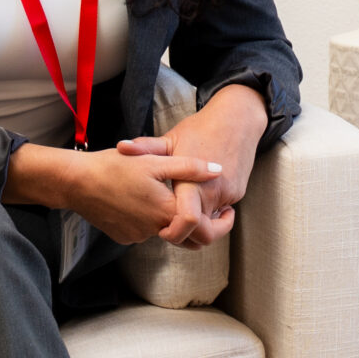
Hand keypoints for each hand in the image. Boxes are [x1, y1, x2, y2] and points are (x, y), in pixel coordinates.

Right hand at [20, 145, 224, 247]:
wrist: (75, 182)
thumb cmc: (115, 167)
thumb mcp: (156, 161)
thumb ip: (190, 168)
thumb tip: (218, 170)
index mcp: (166, 212)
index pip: (203, 227)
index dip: (219, 220)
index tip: (227, 209)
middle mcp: (154, 230)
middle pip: (186, 233)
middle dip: (198, 221)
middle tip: (205, 203)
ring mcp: (137, 237)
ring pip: (164, 230)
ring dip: (170, 217)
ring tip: (166, 192)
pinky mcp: (123, 237)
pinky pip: (145, 230)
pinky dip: (149, 218)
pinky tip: (141, 198)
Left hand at [118, 83, 266, 236]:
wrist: (238, 119)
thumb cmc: (201, 128)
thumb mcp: (171, 138)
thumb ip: (146, 148)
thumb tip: (120, 147)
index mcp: (192, 183)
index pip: (187, 222)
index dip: (175, 233)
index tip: (164, 231)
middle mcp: (212, 193)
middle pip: (202, 234)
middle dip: (189, 237)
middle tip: (174, 230)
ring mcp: (228, 194)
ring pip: (212, 224)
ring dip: (199, 225)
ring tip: (185, 210)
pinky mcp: (237, 193)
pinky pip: (221, 211)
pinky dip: (211, 211)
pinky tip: (199, 196)